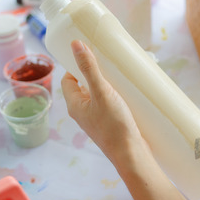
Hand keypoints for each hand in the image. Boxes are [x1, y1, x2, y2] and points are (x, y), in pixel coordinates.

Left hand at [61, 40, 144, 160]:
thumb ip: (89, 68)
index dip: (76, 65)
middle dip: (95, 72)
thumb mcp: (102, 92)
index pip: (68, 79)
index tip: (90, 55)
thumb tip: (76, 45)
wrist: (131, 154)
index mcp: (75, 105)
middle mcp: (83, 112)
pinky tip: (129, 91)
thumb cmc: (114, 125)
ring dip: (108, 84)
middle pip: (84, 85)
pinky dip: (117, 95)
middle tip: (108, 62)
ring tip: (121, 74)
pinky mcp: (110, 123)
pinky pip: (109, 104)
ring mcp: (97, 119)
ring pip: (98, 95)